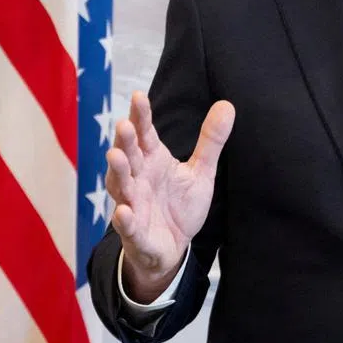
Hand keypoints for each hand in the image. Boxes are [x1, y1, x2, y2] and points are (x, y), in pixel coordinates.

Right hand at [106, 91, 234, 301]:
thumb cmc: (180, 205)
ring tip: (115, 157)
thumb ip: (210, 140)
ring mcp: (133, 204)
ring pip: (120, 186)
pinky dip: (124, 219)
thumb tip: (227, 105)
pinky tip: (123, 211)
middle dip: (124, 141)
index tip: (139, 97)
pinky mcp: (134, 232)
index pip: (145, 134)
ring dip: (118, 172)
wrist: (174, 246)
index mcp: (153, 160)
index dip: (141, 116)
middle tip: (124, 125)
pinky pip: (127, 225)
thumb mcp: (200, 171)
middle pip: (128, 156)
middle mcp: (138, 179)